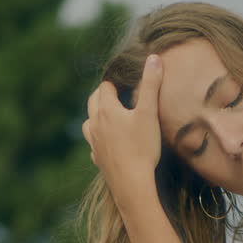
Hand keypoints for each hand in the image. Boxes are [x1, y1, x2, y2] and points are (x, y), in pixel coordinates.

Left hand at [81, 55, 163, 203]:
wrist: (132, 184)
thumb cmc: (142, 147)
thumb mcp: (149, 113)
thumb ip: (151, 84)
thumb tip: (153, 58)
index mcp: (106, 110)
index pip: (105, 87)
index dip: (116, 81)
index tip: (126, 80)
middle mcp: (94, 125)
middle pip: (93, 102)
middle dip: (104, 94)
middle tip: (118, 92)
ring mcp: (94, 143)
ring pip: (89, 122)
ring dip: (98, 115)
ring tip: (111, 115)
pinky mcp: (97, 159)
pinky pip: (94, 144)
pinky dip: (100, 138)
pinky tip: (109, 142)